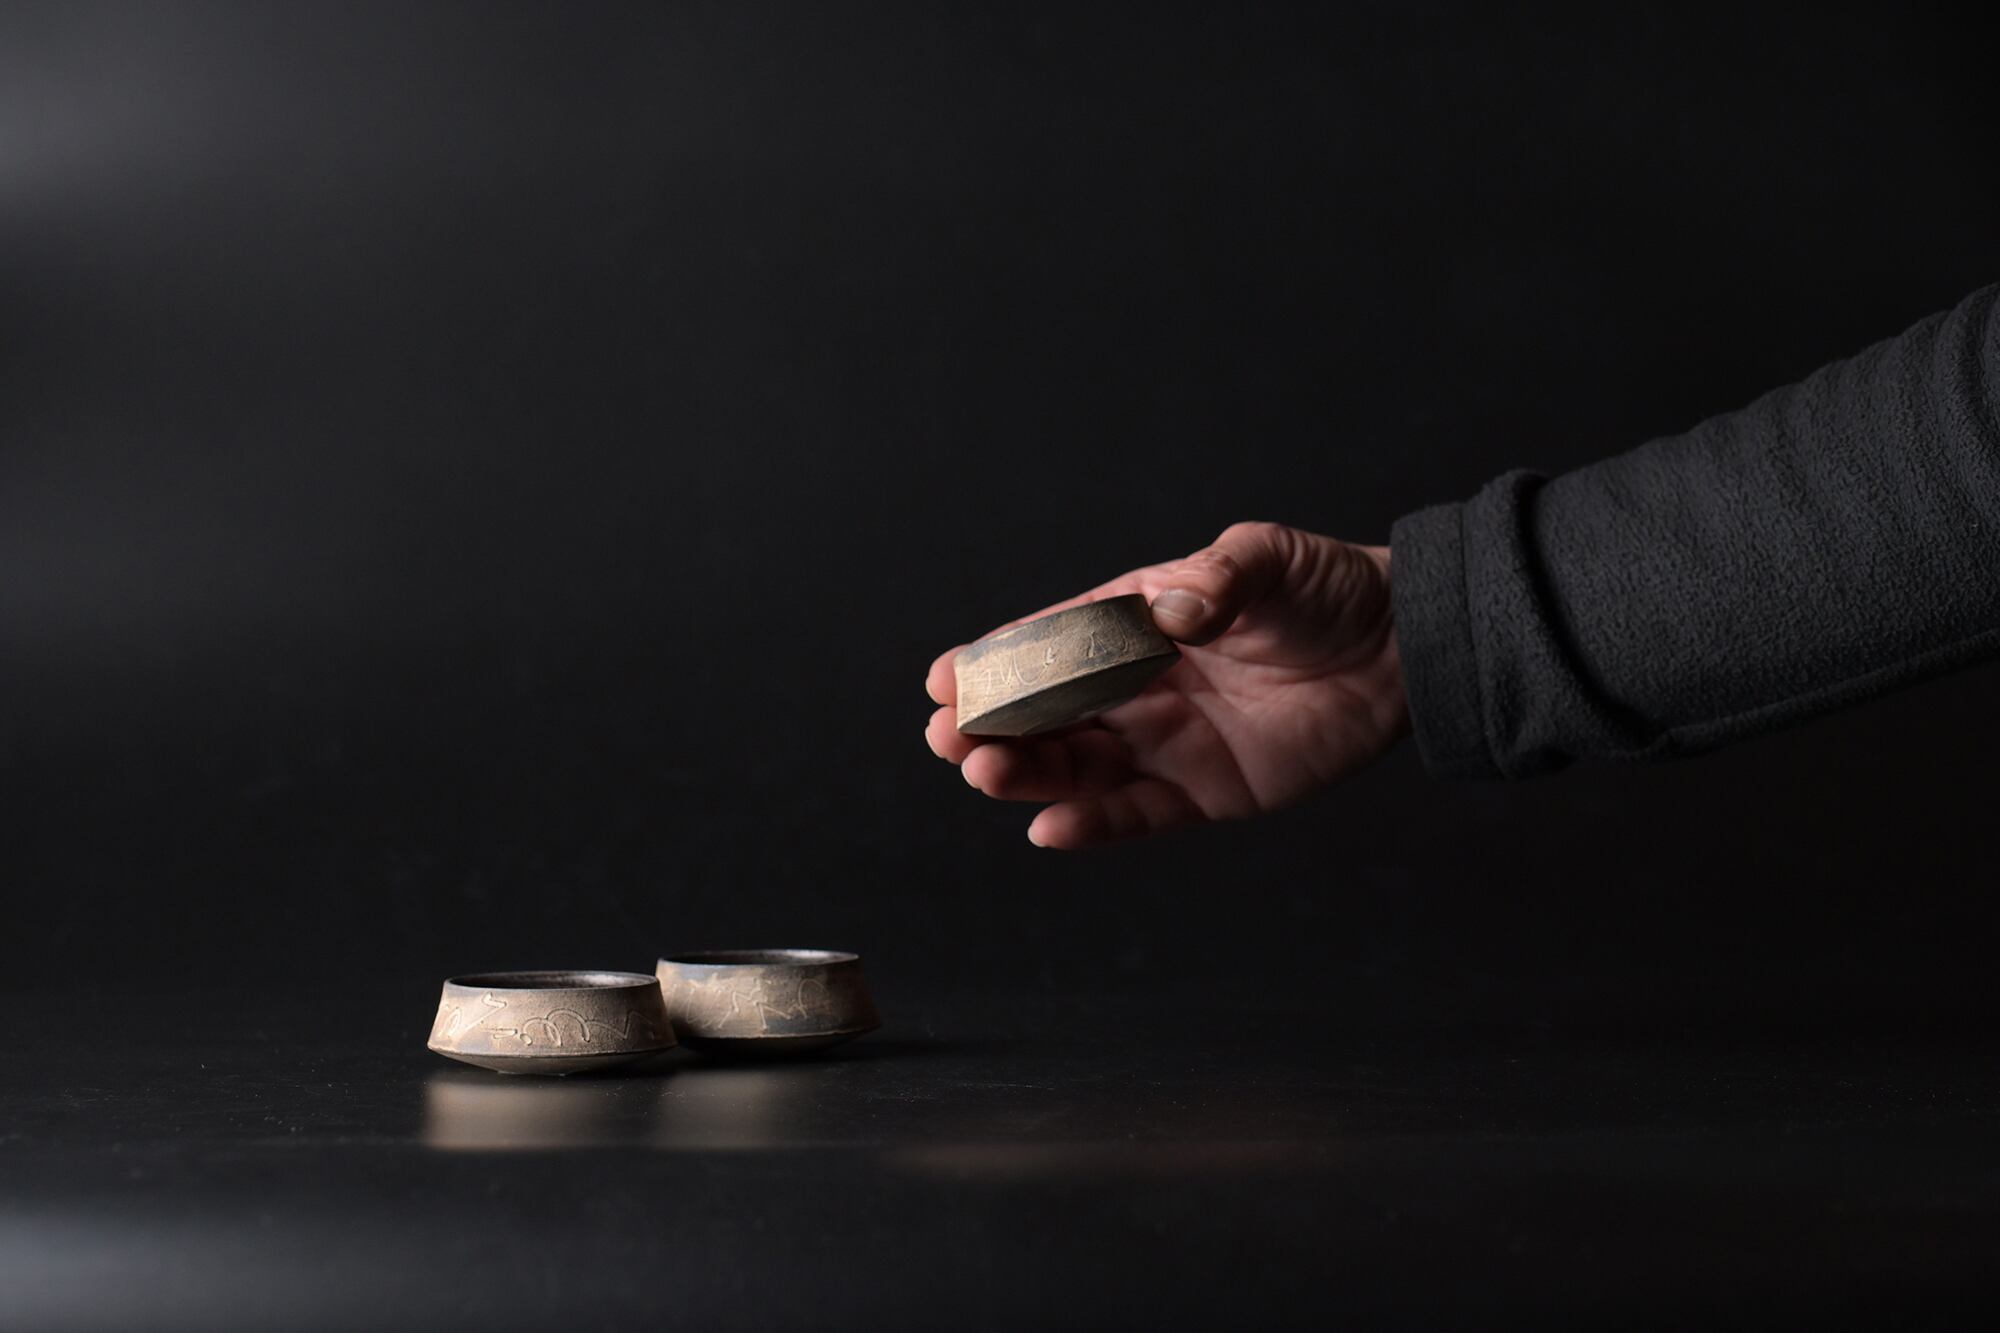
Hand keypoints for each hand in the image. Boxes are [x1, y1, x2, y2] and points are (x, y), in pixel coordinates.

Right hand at [925, 521, 1408, 848]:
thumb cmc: (1327, 591)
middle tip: (946, 735)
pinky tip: (1049, 829)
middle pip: (1048, 713)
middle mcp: (1140, 685)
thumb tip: (1174, 609)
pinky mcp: (1205, 791)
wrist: (1403, 648)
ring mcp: (1168, 741)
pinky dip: (1094, 826)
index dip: (996, 662)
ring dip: (1026, 772)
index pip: (1051, 644)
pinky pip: (1137, 815)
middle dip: (992, 724)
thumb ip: (1218, 581)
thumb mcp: (1269, 562)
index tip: (945, 677)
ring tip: (982, 772)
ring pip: (1077, 767)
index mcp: (1138, 622)